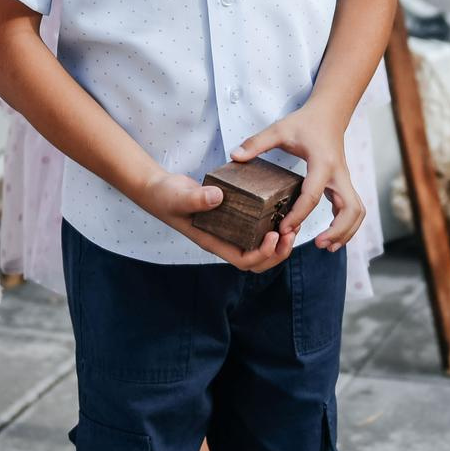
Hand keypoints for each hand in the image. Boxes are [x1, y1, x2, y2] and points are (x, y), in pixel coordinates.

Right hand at [134, 169, 295, 273]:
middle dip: (277, 252)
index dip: (262, 253)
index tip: (272, 235)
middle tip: (290, 232)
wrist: (159, 189)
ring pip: (259, 247)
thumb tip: (219, 196)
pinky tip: (278, 209)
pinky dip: (269, 224)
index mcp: (214, 242)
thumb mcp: (180, 196)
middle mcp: (223, 240)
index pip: (244, 260)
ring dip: (278, 241)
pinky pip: (254, 228)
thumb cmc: (166, 197)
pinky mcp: (231, 217)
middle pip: (257, 261)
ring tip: (290, 225)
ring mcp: (228, 230)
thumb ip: (197, 198)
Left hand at [232, 105, 362, 250]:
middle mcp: (339, 174)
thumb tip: (234, 156)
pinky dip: (348, 225)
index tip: (285, 228)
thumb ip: (257, 142)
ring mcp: (345, 180)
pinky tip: (332, 237)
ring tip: (328, 246)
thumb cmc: (305, 122)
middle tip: (319, 245)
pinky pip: (354, 208)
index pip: (312, 196)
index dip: (298, 214)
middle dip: (338, 230)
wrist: (329, 113)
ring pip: (358, 211)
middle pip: (351, 209)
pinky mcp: (345, 183)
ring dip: (347, 231)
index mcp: (322, 164)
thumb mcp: (280, 129)